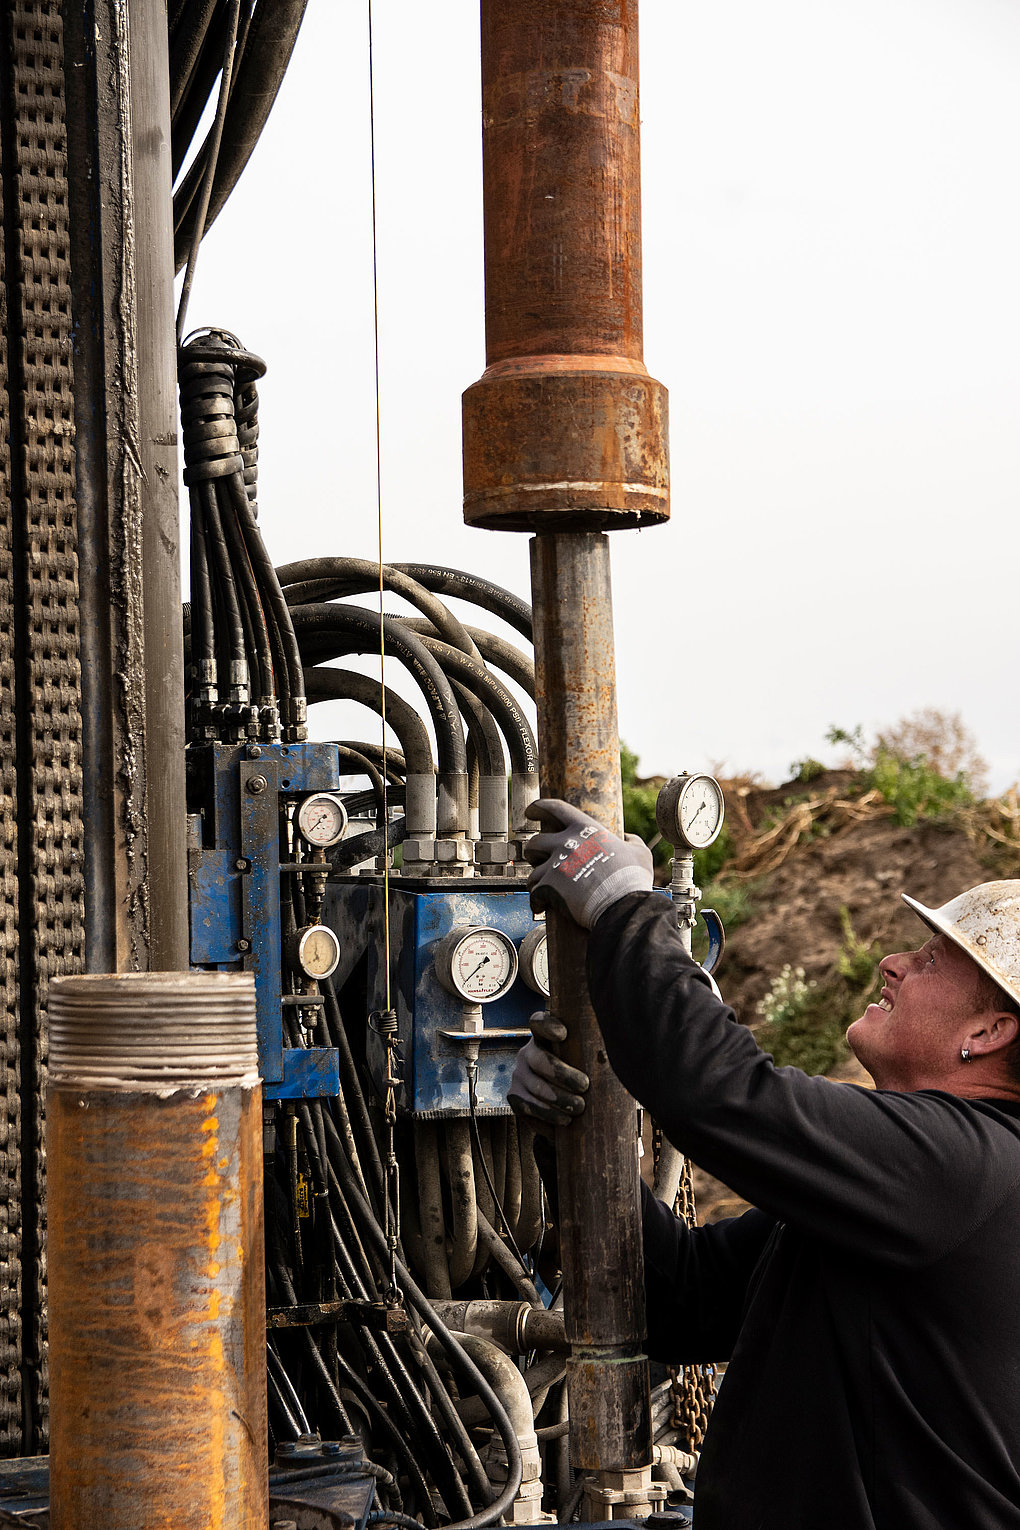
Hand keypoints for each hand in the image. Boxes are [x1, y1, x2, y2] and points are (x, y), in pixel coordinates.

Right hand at [507, 1011, 589, 1126]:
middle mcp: (527, 1052)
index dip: (548, 1026)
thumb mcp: (587, 1060)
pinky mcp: (515, 1096)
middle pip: (539, 1059)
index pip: (539, 1023)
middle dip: (562, 1074)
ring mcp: (519, 1075)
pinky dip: (548, 1115)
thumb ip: (598, 1052)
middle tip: (584, 1086)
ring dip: (558, 1099)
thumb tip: (624, 1054)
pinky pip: (528, 1106)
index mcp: (544, 1037)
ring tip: (579, 1108)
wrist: (565, 1105)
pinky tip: (565, 1120)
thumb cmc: (584, 1075)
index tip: (564, 1034)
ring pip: (535, 1086)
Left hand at [523, 798, 653, 928]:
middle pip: (535, 842)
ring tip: (543, 887)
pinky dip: (536, 900)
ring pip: (532, 871)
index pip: (555, 808)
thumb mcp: (640, 853)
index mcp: (585, 830)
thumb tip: (628, 838)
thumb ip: (632, 841)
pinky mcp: (549, 886)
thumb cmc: (631, 880)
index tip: (531, 811)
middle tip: (538, 860)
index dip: (539, 807)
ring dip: (536, 879)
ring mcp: (556, 865)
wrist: (623, 906)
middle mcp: (566, 843)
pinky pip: (534, 893)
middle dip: (533, 852)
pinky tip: (542, 905)